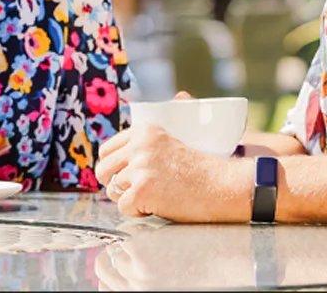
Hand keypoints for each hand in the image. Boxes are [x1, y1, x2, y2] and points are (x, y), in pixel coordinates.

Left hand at [98, 124, 244, 222]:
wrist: (223, 186)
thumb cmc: (201, 170)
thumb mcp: (171, 141)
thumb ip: (148, 138)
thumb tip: (156, 114)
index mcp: (144, 131)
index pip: (107, 150)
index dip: (114, 167)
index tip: (127, 174)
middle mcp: (138, 146)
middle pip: (103, 170)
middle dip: (116, 184)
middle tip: (138, 189)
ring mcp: (139, 168)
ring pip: (112, 190)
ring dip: (129, 198)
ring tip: (154, 196)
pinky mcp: (141, 190)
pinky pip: (123, 207)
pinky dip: (138, 212)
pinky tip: (157, 205)